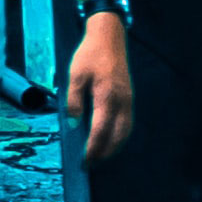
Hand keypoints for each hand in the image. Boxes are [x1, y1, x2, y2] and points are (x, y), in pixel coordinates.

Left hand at [66, 8, 137, 164]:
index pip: (100, 131)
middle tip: (90, 164)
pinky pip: (127, 123)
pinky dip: (120, 136)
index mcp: (107, 97)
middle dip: (104, 153)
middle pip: (117, 136)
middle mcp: (121, 101)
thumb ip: (73, 100)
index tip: (84, 160)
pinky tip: (110, 139)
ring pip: (125, 132)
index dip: (92, 148)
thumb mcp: (75, 75)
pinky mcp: (129, 97)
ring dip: (114, 147)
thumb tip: (72, 123)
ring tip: (99, 156)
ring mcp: (128, 100)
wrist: (109, 37)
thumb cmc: (90, 55)